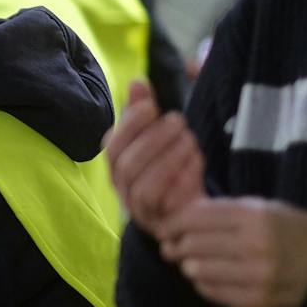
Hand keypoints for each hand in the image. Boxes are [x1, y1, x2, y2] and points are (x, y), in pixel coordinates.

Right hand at [105, 79, 204, 235]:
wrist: (190, 210)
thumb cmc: (171, 167)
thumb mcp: (158, 137)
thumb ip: (144, 111)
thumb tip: (137, 82)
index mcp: (117, 167)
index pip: (111, 147)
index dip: (129, 125)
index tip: (153, 106)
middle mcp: (123, 190)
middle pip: (127, 167)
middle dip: (154, 139)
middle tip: (179, 121)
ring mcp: (142, 210)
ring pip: (145, 187)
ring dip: (169, 159)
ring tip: (190, 141)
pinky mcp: (164, 223)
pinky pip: (168, 205)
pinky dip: (182, 180)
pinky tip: (195, 163)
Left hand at [158, 197, 306, 306]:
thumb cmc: (292, 232)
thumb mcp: (265, 208)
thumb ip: (224, 211)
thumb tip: (177, 219)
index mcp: (256, 216)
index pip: (195, 217)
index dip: (172, 223)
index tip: (164, 230)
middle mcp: (256, 245)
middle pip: (192, 243)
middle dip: (175, 246)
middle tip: (172, 249)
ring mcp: (257, 276)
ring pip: (198, 269)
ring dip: (189, 266)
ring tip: (192, 263)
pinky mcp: (258, 302)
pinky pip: (211, 291)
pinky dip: (203, 284)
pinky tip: (209, 278)